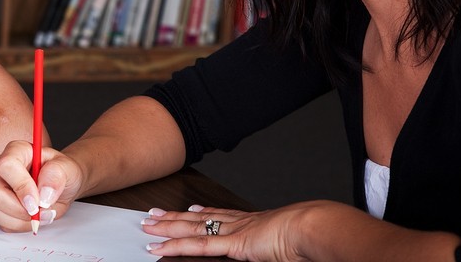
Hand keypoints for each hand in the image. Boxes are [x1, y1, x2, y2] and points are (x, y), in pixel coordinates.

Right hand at [0, 140, 84, 231]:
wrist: (61, 187)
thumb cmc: (61, 173)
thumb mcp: (67, 168)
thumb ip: (57, 175)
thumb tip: (44, 193)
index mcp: (16, 151)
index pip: (6, 166)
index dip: (21, 186)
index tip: (37, 201)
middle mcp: (0, 168)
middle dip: (21, 209)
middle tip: (41, 209)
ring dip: (22, 220)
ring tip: (41, 213)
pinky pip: (1, 223)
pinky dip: (20, 225)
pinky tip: (32, 217)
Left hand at [140, 202, 318, 260]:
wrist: (312, 228)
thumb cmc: (309, 237)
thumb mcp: (290, 245)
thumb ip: (278, 249)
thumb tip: (281, 251)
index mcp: (255, 223)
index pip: (223, 216)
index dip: (205, 212)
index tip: (192, 209)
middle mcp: (239, 223)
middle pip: (200, 219)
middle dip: (175, 217)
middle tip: (155, 214)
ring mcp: (233, 232)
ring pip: (191, 229)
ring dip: (167, 228)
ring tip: (148, 226)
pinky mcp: (231, 244)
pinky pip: (196, 246)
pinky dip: (174, 247)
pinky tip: (159, 247)